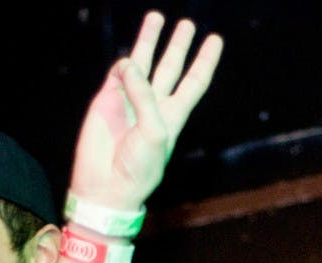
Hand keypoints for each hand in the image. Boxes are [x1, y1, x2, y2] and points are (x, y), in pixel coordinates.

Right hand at [69, 10, 223, 211]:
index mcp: (173, 115)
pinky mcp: (107, 99)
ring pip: (144, 62)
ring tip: (156, 16)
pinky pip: (118, 73)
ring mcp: (130, 100)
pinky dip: (123, 65)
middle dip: (179, 45)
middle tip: (187, 24)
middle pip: (171, 67)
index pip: (194, 82)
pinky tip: (127, 64)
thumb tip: (130, 65)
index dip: (205, 61)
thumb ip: (145, 96)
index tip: (215, 39)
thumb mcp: (154, 133)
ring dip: (150, 40)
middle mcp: (154, 104)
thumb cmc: (138, 168)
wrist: (106, 185)